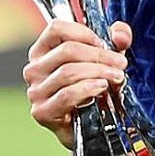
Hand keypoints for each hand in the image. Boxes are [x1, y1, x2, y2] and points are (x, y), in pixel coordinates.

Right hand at [23, 20, 131, 147]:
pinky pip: (67, 94)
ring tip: (117, 77)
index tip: (104, 43)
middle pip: (67, 50)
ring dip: (99, 72)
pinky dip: (88, 88)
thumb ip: (117, 40)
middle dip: (100, 55)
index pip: (56, 28)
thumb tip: (120, 34)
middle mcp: (34, 69)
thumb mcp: (108, 60)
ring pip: (68, 71)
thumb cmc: (95, 89)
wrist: (93, 127)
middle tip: (120, 64)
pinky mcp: (42, 112)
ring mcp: (35, 92)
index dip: (84, 32)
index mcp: (43, 51)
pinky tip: (102, 88)